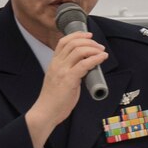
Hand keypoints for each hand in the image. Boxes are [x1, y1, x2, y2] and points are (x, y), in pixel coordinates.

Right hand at [25, 28, 107, 147]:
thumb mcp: (58, 80)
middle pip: (73, 43)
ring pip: (79, 51)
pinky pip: (84, 64)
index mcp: (54, 63)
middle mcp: (57, 64)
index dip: (77, 35)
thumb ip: (69, 71)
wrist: (46, 112)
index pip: (63, 42)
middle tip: (99, 46)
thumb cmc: (53, 100)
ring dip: (93, 48)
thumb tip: (85, 67)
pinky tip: (102, 58)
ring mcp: (62, 71)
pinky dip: (95, 59)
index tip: (88, 35)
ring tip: (101, 52)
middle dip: (89, 41)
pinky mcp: (69, 80)